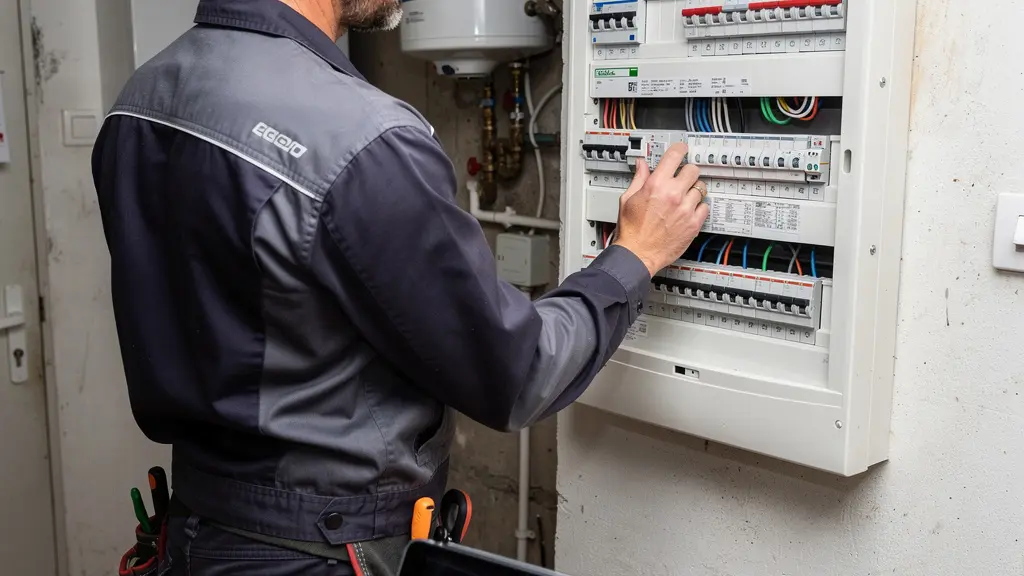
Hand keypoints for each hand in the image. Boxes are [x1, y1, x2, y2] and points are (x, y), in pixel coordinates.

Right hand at [613, 142, 708, 276]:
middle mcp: (673, 194)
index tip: (682, 149)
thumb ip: (638, 178)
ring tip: (683, 199)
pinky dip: (699, 207)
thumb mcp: (628, 199)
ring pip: (700, 189)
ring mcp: (685, 209)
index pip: (675, 156)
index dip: (680, 149)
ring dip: (693, 191)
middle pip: (693, 170)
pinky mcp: (693, 224)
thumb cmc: (631, 230)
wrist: (637, 254)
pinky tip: (688, 211)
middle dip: (687, 172)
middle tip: (682, 179)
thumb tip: (642, 165)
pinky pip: (705, 207)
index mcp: (656, 185)